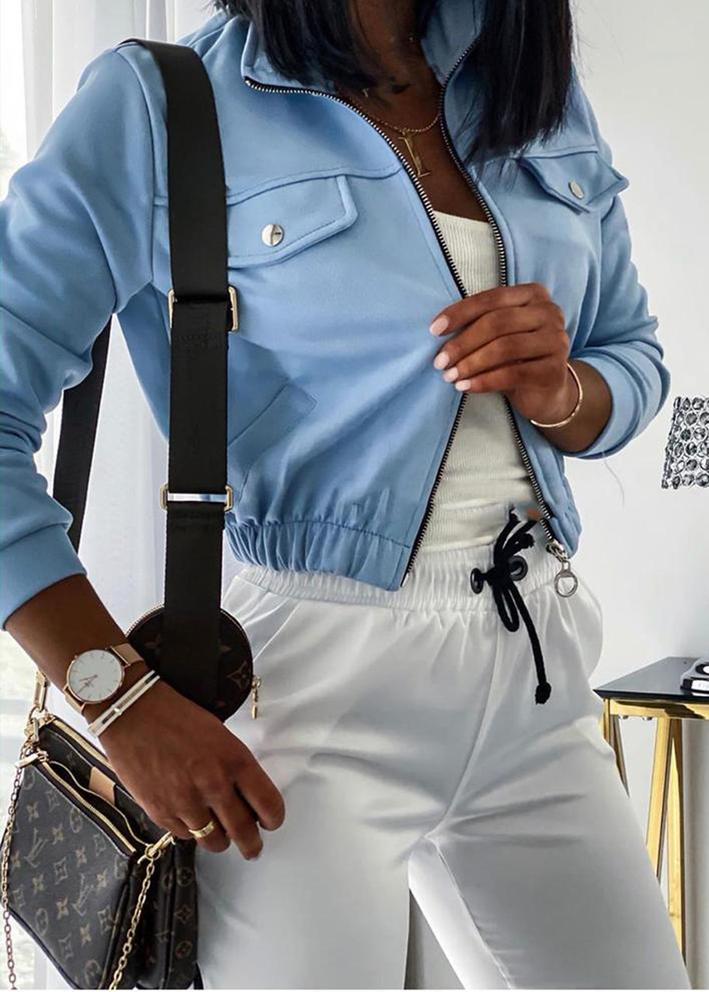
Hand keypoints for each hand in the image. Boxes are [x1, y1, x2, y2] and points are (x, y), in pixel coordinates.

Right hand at [92, 678, 284, 858]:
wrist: (133, 714)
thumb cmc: (177, 717)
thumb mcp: (220, 735)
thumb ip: (235, 767)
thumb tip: (246, 796)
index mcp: (235, 760)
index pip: (269, 804)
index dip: (274, 819)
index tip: (271, 822)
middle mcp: (214, 785)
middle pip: (244, 832)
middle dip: (252, 845)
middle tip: (252, 848)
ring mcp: (186, 802)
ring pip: (215, 841)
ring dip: (220, 840)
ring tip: (220, 834)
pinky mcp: (161, 813)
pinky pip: (186, 836)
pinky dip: (191, 831)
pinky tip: (191, 817)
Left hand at [429, 282, 577, 423]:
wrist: (547, 391)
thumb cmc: (516, 357)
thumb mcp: (499, 335)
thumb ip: (479, 324)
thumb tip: (438, 331)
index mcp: (534, 295)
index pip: (491, 299)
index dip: (460, 313)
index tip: (433, 330)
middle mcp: (550, 312)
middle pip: (497, 323)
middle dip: (463, 343)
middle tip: (440, 361)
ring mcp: (556, 340)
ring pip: (505, 348)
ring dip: (471, 363)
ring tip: (450, 376)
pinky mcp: (554, 370)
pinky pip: (512, 374)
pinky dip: (484, 381)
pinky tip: (465, 386)